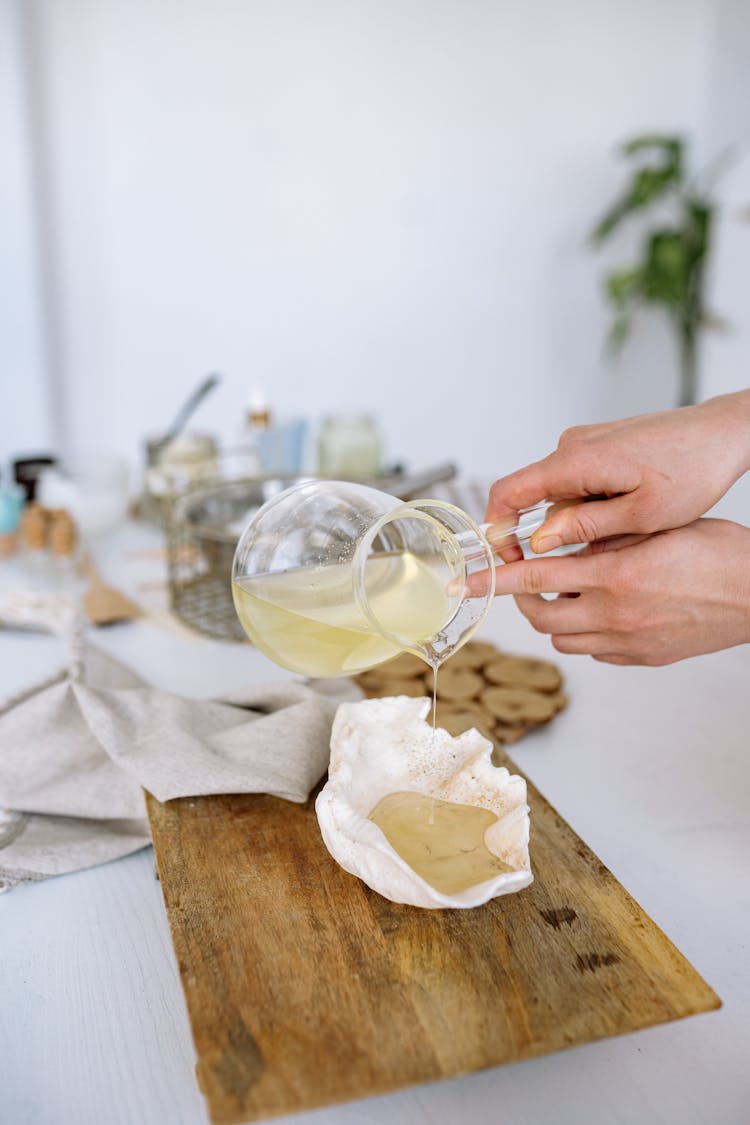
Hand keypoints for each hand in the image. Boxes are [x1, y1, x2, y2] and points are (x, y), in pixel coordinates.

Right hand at [485, 391, 749, 554]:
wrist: (723, 433)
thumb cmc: (693, 469)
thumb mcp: (642, 514)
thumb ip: (585, 526)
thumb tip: (539, 540)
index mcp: (576, 460)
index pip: (509, 492)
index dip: (498, 529)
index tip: (507, 559)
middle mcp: (572, 446)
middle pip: (536, 498)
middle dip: (553, 532)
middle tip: (586, 557)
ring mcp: (585, 442)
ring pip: (561, 493)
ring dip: (579, 519)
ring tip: (624, 529)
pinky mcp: (599, 445)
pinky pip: (579, 482)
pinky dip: (593, 504)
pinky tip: (627, 512)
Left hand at [489, 518, 749, 665]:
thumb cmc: (718, 552)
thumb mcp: (655, 528)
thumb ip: (605, 536)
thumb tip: (563, 538)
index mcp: (615, 575)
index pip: (534, 578)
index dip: (494, 579)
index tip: (465, 581)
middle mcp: (616, 614)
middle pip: (540, 616)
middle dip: (522, 598)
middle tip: (526, 578)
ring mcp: (629, 642)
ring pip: (563, 638)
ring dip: (553, 616)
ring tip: (566, 592)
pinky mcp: (643, 659)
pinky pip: (595, 651)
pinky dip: (585, 633)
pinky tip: (600, 611)